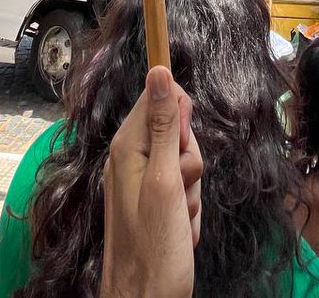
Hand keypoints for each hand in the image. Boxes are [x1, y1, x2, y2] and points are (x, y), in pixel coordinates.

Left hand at [100, 66, 202, 297]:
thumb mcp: (166, 180)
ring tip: (179, 217)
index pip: (157, 98)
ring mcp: (141, 185)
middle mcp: (130, 161)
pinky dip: (188, 211)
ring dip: (191, 192)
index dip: (180, 117)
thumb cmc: (154, 248)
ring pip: (185, 165)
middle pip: (176, 133)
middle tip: (181, 189)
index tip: (184, 146)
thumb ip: (164, 125)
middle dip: (190, 162)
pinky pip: (183, 192)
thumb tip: (159, 70)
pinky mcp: (153, 206)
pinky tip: (180, 230)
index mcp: (127, 148)